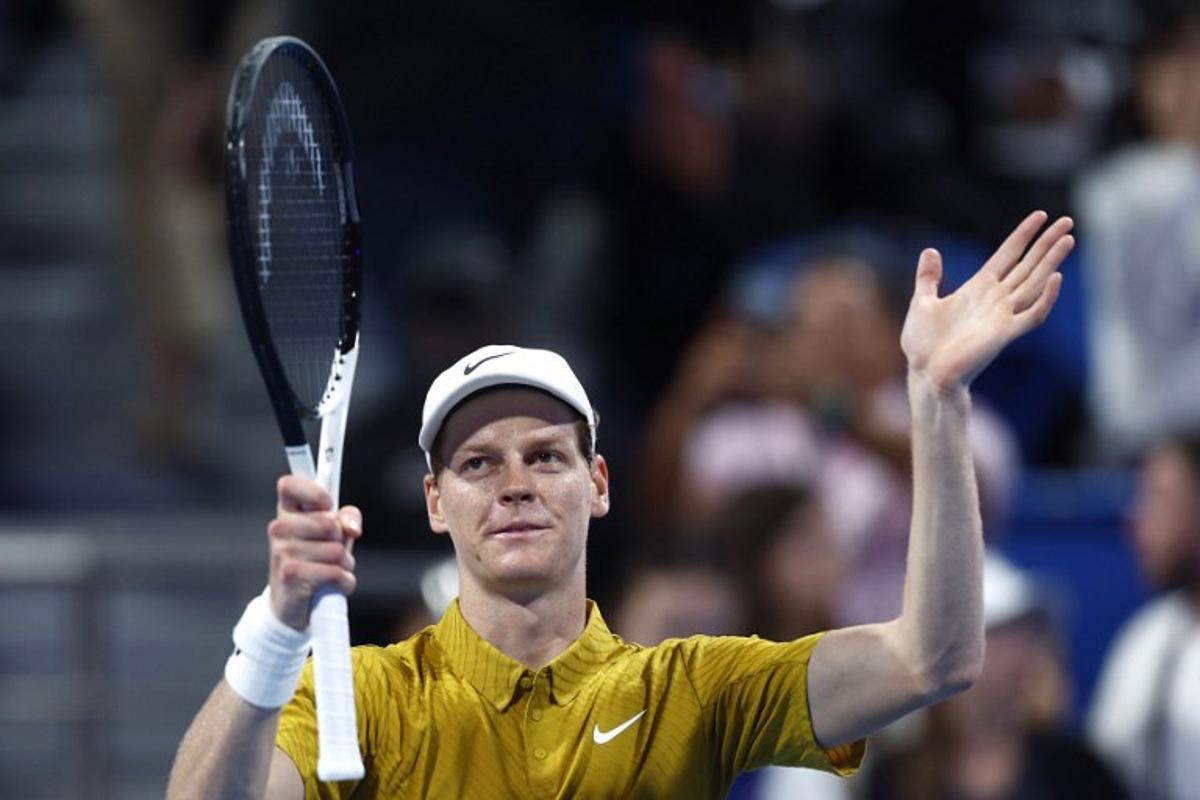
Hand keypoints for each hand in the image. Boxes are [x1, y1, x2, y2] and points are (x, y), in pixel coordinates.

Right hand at [267, 475, 362, 630]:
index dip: (314, 491)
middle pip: (328, 522)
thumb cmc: (315, 560)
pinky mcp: (292, 576)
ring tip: (332, 569)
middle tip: (332, 549)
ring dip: (345, 563)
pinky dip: (345, 581)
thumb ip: (347, 519)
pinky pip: (336, 573)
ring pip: (337, 551)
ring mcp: (283, 552)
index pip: (289, 484)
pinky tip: (335, 585)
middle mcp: (279, 529)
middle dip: (341, 540)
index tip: (328, 505)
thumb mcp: (333, 534)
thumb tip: (351, 528)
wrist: (291, 602)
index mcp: (287, 511)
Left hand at [900, 211, 1073, 393]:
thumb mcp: (922, 302)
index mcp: (978, 288)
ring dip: (1051, 262)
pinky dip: (1045, 299)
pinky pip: (1032, 315)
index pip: (1007, 255)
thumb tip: (930, 251)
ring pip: (1034, 284)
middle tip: (1068, 221)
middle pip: (1028, 265)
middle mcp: (995, 299)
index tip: (1040, 215)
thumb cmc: (924, 344)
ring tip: (1068, 239)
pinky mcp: (1004, 334)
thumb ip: (929, 277)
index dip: (1023, 235)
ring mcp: (1002, 316)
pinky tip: (1055, 278)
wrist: (924, 373)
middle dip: (1047, 243)